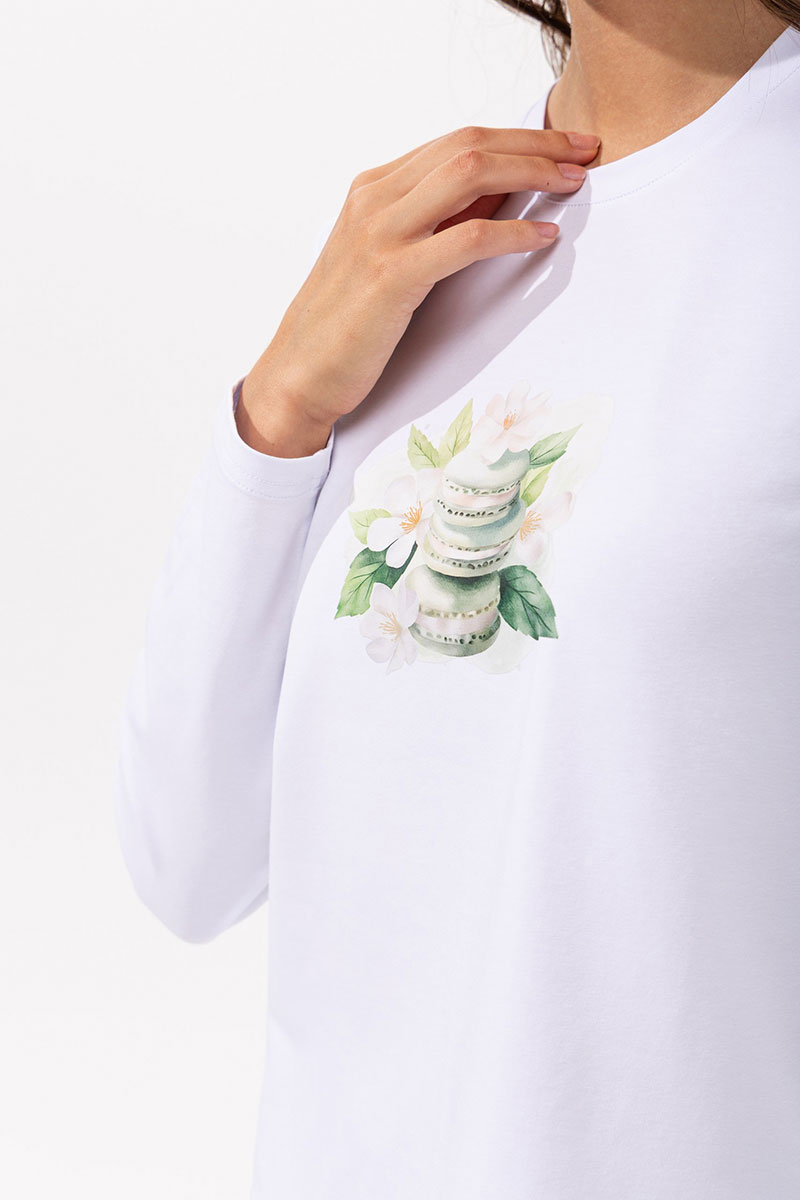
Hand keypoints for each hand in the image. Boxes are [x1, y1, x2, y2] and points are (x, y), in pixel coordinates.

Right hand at [240, 124, 598, 456]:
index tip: (564, 146)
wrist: (299, 374)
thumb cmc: (347, 324)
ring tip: (574, 182)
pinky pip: (466, 239)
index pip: (457, 141)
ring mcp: (380, 233)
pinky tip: (543, 238)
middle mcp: (375, 198)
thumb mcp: (388, 257)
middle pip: (469, 145)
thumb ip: (432, 224)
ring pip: (469, 175)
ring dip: (531, 172)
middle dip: (536, 144)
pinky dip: (512, 234)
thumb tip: (496, 197)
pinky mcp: (391, 275)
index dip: (518, 138)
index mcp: (373, 188)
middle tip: (586, 150)